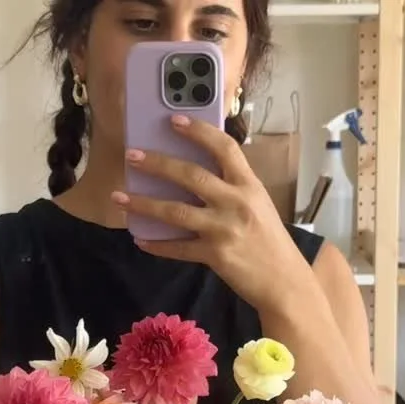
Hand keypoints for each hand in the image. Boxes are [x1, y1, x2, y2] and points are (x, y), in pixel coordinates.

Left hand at [114, 116, 312, 314]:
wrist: (284, 281)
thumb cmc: (269, 242)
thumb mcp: (258, 205)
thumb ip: (232, 189)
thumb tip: (195, 177)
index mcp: (249, 185)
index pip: (224, 148)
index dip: (198, 131)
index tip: (174, 120)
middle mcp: (236, 203)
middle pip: (191, 175)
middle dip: (158, 164)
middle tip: (132, 156)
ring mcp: (224, 229)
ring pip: (176, 212)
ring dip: (144, 204)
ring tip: (120, 197)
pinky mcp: (215, 255)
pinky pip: (178, 248)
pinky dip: (157, 245)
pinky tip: (140, 239)